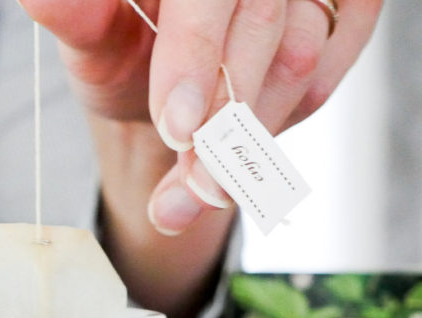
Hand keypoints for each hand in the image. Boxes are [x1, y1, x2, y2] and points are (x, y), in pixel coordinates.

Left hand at [21, 0, 382, 234]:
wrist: (165, 76)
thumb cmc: (124, 46)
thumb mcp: (91, 39)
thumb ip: (76, 18)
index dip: (196, 54)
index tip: (177, 128)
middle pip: (261, 28)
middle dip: (223, 123)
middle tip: (194, 191)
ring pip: (298, 61)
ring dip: (248, 143)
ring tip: (199, 195)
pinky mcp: (344, 14)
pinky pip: (321, 78)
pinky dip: (277, 127)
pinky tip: (237, 151)